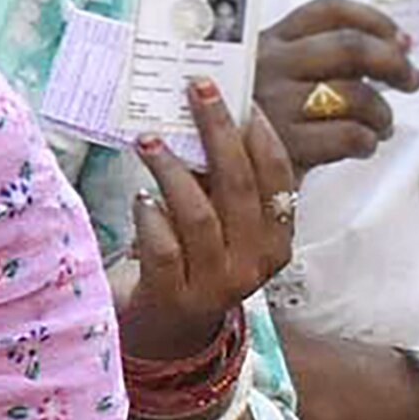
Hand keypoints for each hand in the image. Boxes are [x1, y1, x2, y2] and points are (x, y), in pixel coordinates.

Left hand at [122, 82, 305, 359]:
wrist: (167, 329)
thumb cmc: (194, 259)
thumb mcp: (222, 222)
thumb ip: (221, 180)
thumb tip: (207, 110)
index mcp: (278, 239)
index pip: (278, 177)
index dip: (259, 133)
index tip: (238, 95)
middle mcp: (255, 263)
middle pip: (239, 185)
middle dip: (217, 132)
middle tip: (195, 90)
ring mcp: (217, 284)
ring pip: (199, 214)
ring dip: (172, 170)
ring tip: (147, 140)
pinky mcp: (176, 297)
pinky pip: (164, 247)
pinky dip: (150, 216)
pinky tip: (140, 198)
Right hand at [253, 0, 417, 171]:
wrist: (202, 179)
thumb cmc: (247, 130)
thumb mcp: (267, 80)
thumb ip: (318, 60)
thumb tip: (398, 45)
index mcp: (266, 43)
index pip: (328, 10)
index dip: (375, 20)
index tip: (399, 39)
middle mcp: (267, 66)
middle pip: (350, 47)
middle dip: (394, 63)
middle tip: (411, 80)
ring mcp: (273, 106)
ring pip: (355, 94)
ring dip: (382, 112)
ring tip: (382, 126)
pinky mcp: (282, 147)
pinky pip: (348, 135)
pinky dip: (367, 141)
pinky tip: (362, 146)